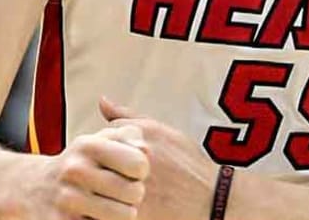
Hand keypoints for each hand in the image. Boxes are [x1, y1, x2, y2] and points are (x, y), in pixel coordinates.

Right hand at [0, 124, 148, 219]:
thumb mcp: (96, 142)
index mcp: (89, 145)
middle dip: (133, 196)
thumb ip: (126, 137)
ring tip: (111, 207)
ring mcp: (68, 200)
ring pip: (123, 217)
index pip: (139, 163)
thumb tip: (147, 149)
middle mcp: (77, 170)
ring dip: (122, 215)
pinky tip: (94, 218)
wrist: (30, 188)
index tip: (131, 172)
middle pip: (135, 193)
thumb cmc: (76, 164)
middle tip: (122, 194)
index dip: (141, 171)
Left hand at [100, 98, 217, 219]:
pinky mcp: (136, 214)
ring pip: (101, 187)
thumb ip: (127, 116)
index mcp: (140, 136)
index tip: (112, 156)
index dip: (104, 148)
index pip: (100, 137)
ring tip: (114, 190)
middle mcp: (137, 159)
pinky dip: (108, 209)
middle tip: (111, 174)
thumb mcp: (160, 130)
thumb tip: (102, 100)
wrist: (210, 198)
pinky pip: (108, 210)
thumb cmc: (185, 161)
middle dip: (100, 168)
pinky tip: (118, 205)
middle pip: (98, 161)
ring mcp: (136, 188)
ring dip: (102, 189)